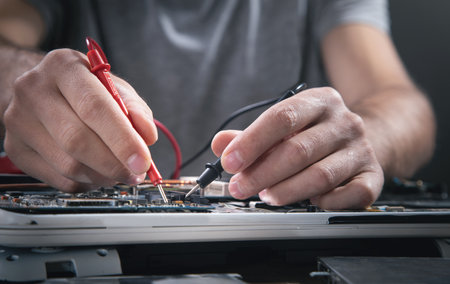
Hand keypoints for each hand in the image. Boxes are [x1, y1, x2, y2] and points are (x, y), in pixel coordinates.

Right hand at [3, 48, 156, 191]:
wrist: (44, 91)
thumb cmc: (85, 90)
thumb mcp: (115, 88)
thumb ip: (135, 109)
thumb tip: (147, 137)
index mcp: (63, 67)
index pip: (94, 107)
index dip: (122, 139)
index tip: (143, 160)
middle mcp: (34, 90)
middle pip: (77, 140)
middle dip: (114, 164)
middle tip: (136, 173)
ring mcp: (19, 121)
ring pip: (68, 165)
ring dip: (103, 176)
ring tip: (119, 172)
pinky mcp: (15, 148)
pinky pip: (58, 178)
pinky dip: (86, 182)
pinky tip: (98, 173)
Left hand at [212, 87, 383, 208]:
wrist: (365, 138)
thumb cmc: (316, 133)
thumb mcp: (285, 126)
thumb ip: (251, 136)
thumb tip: (221, 144)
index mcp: (319, 101)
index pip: (282, 117)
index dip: (252, 142)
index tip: (230, 162)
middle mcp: (344, 122)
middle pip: (298, 150)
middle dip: (262, 173)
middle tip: (241, 187)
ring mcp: (361, 149)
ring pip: (320, 176)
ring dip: (286, 190)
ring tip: (267, 195)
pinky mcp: (373, 176)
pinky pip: (349, 195)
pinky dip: (324, 202)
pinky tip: (309, 202)